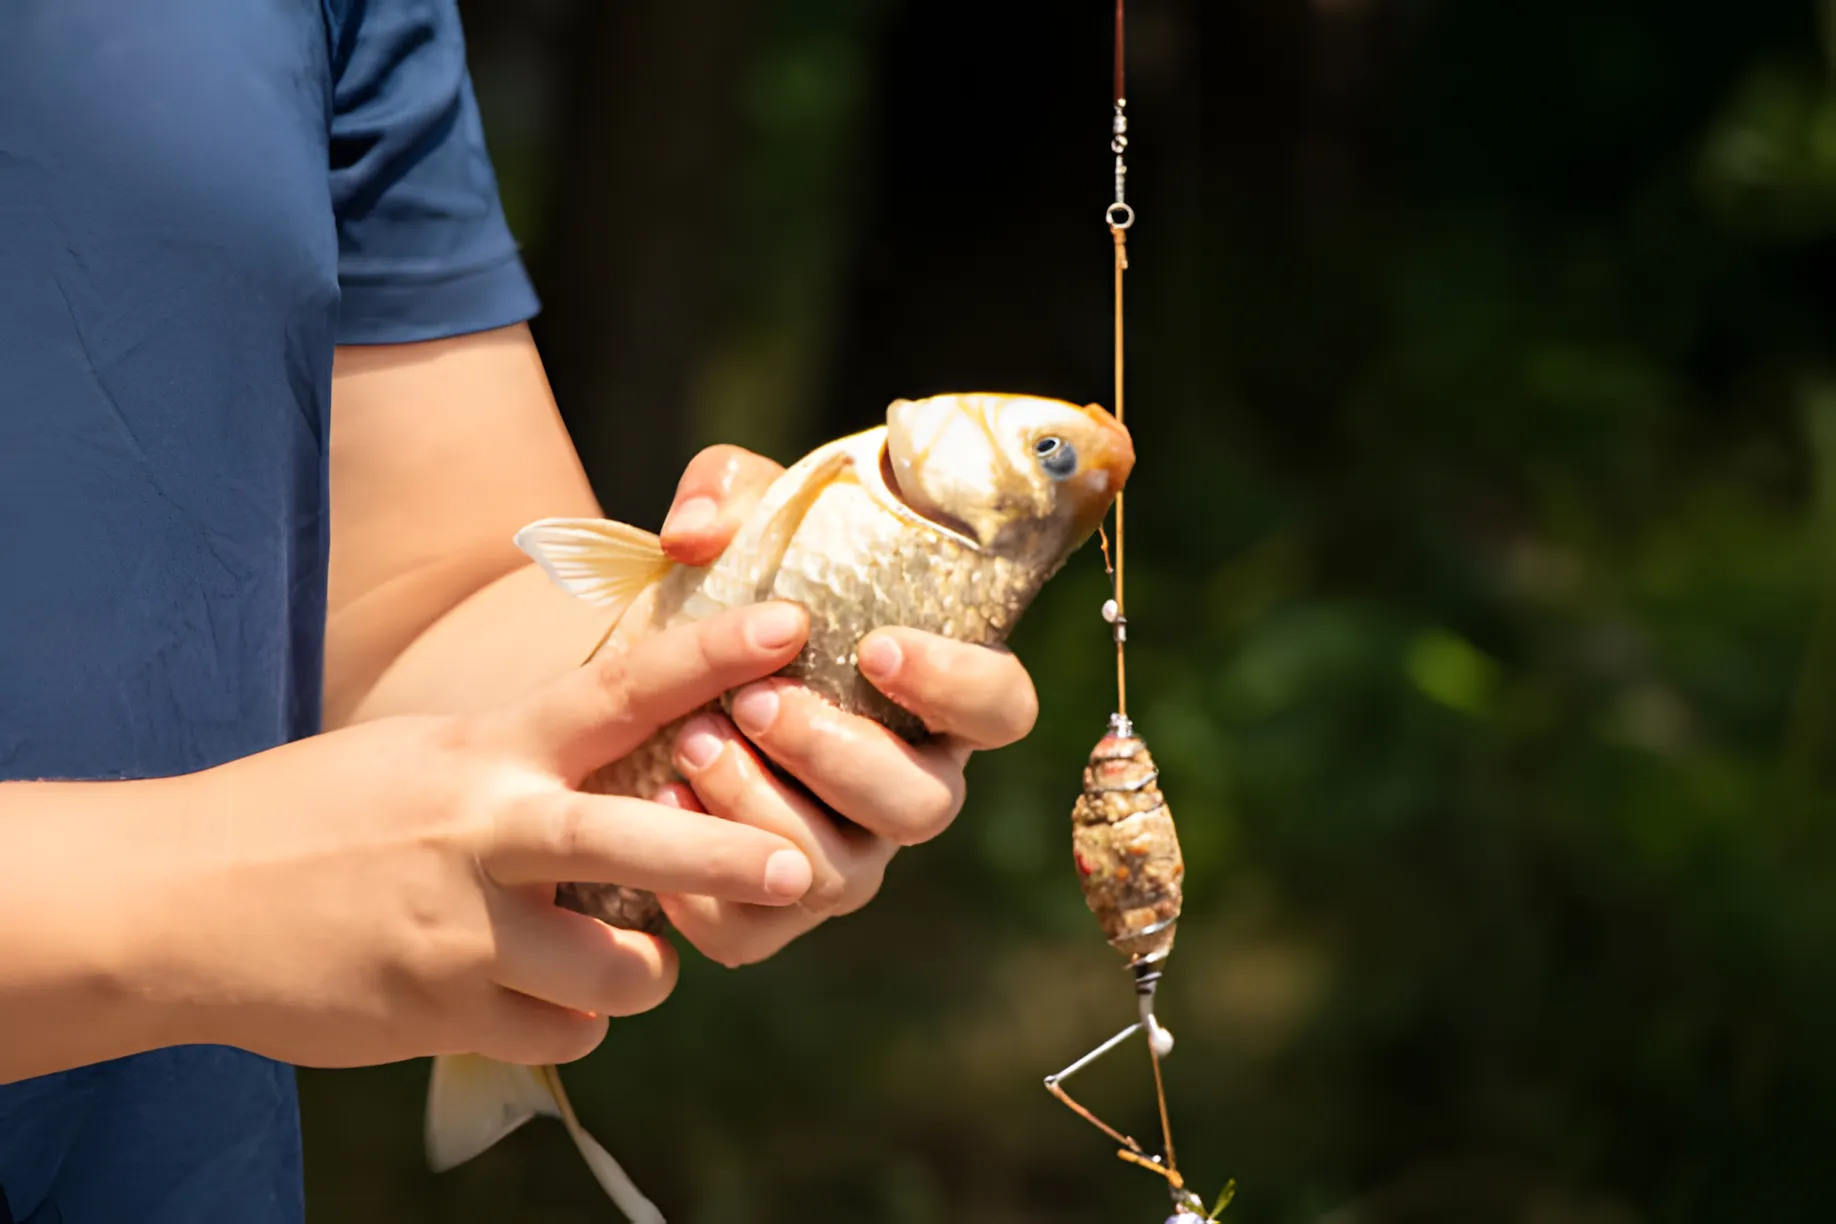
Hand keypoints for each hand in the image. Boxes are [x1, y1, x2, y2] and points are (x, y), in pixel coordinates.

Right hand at [126, 604, 816, 1070]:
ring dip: (643, 972)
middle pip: (634, 845)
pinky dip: (571, 1020)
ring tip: (617, 955)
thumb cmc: (314, 813)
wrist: (175, 903)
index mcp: (487, 753)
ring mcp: (462, 933)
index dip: (708, 656)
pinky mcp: (440, 1014)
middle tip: (793, 869)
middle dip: (723, 859)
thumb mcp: (425, 754)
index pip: (616, 690)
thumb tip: (633, 771)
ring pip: (620, 974)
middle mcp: (484, 835)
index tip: (790, 628)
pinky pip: (565, 1035)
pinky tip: (534, 995)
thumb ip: (526, 763)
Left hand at [648, 446, 1040, 967]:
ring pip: (844, 876)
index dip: (958, 686)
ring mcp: (847, 857)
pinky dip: (707, 894)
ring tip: (691, 744)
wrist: (648, 683)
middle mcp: (907, 788)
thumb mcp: (736, 523)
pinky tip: (659, 814)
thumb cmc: (728, 597)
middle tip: (757, 701)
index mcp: (932, 700)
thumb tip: (694, 533)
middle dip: (839, 755)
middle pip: (925, 806)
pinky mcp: (771, 913)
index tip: (879, 646)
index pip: (1001, 708)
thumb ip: (728, 495)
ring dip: (766, 812)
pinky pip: (756, 934)